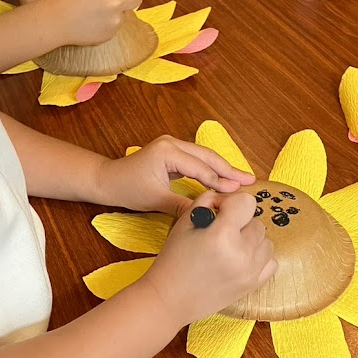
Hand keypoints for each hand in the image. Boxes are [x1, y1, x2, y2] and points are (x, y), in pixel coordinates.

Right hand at [45, 0, 142, 45]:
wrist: (56, 21)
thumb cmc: (66, 0)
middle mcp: (117, 3)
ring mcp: (115, 20)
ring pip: (125, 13)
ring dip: (117, 11)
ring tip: (96, 12)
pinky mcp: (111, 34)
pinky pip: (115, 26)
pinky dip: (108, 24)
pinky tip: (93, 21)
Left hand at [96, 134, 254, 215]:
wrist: (108, 180)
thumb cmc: (127, 188)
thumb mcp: (156, 200)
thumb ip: (182, 206)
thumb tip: (207, 214)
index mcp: (167, 151)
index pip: (200, 168)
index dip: (220, 180)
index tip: (238, 191)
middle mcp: (171, 143)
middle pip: (207, 156)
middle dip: (229, 169)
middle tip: (250, 180)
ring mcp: (172, 145)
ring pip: (204, 157)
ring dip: (222, 168)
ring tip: (242, 179)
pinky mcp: (172, 152)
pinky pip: (196, 160)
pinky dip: (211, 169)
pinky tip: (223, 179)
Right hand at [143, 189, 277, 327]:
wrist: (170, 298)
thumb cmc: (173, 259)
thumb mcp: (184, 222)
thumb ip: (207, 201)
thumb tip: (225, 199)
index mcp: (222, 235)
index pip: (247, 202)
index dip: (232, 203)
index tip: (219, 212)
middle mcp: (241, 253)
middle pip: (257, 222)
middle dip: (240, 222)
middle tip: (220, 232)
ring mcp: (250, 271)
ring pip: (266, 241)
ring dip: (251, 239)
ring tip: (231, 247)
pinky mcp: (253, 285)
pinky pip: (271, 261)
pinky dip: (259, 257)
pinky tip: (242, 259)